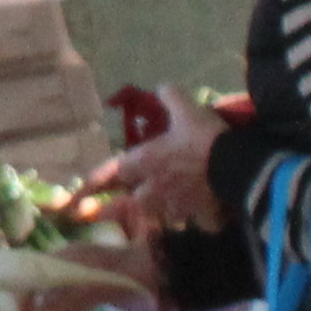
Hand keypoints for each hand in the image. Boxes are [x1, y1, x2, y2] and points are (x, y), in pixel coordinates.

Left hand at [80, 109, 229, 239]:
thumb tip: (163, 89)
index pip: (109, 174)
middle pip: (129, 204)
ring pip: (160, 215)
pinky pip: (196, 221)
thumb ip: (170, 96)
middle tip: (98, 217)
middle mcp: (153, 190)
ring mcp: (175, 207)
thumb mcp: (186, 108)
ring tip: (162, 213)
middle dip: (114, 210)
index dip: (90, 186)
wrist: (237, 167)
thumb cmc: (204, 137)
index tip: (73, 199)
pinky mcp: (200, 217)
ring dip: (159, 214)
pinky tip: (204, 218)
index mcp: (143, 163)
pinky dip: (199, 219)